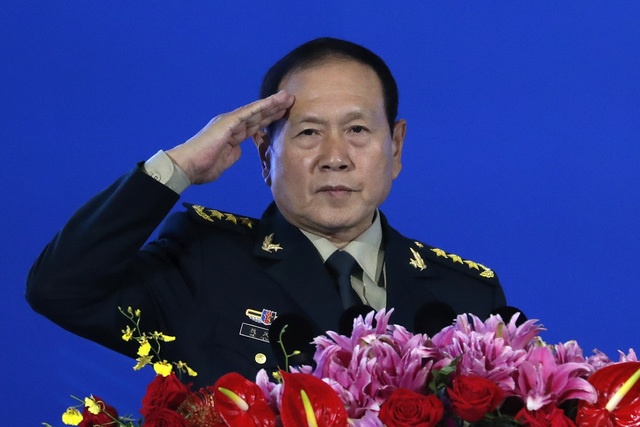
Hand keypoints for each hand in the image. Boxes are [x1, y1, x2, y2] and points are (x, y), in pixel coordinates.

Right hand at [166, 90, 293, 183]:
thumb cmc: (203, 167)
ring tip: (287, 97)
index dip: (269, 119)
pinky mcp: (227, 122)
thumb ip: (233, 154)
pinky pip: (248, 113)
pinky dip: (261, 107)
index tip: (284, 115)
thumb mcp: (226, 161)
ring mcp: (229, 122)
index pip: (255, 125)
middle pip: (258, 115)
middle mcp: (232, 124)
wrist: (189, 167)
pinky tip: (273, 102)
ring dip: (272, 104)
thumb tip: (239, 151)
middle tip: (290, 101)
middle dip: (274, 108)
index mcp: (233, 135)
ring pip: (255, 111)